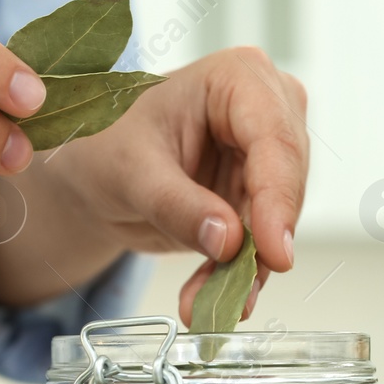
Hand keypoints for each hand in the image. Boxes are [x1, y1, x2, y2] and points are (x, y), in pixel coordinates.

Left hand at [6, 46, 307, 323]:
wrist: (97, 169)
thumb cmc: (106, 144)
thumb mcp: (130, 172)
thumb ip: (177, 204)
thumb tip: (228, 240)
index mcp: (236, 78)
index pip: (274, 138)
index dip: (279, 198)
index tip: (273, 251)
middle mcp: (266, 109)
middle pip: (286, 181)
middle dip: (261, 243)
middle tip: (236, 294)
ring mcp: (268, 154)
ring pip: (277, 221)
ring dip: (246, 270)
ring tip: (208, 305)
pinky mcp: (261, 197)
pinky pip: (260, 244)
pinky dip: (236, 278)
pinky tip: (212, 302)